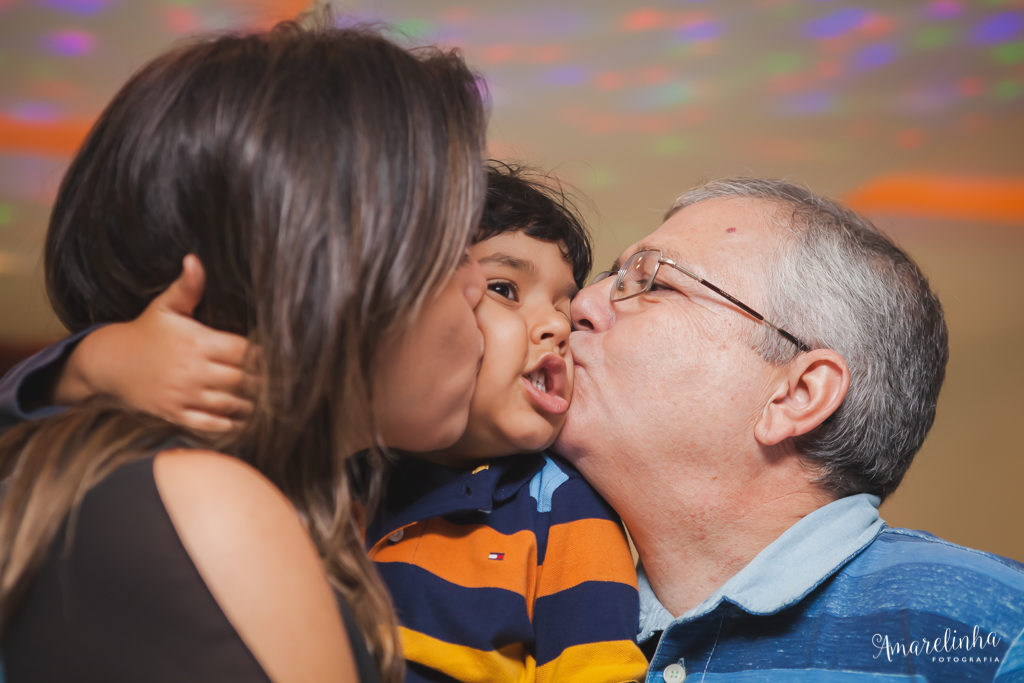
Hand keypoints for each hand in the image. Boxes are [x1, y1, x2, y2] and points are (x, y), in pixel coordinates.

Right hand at [56, 255, 259, 431]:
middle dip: (263, 382)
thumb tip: (195, 259)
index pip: (244, 352)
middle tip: (281, 383)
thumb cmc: (146, 332)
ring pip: (230, 404)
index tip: (276, 357)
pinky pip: (210, 424)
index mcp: (197, 342)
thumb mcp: (165, 306)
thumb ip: (187, 286)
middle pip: (242, 380)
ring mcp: (183, 394)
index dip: (263, 356)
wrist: (110, 363)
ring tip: (268, 401)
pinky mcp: (175, 413)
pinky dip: (230, 425)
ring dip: (252, 405)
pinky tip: (244, 420)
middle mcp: (192, 370)